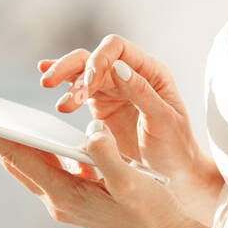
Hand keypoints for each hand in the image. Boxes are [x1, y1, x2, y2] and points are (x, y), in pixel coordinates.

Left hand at [0, 118, 185, 227]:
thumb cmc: (152, 212)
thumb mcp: (132, 183)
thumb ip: (108, 156)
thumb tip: (89, 130)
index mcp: (66, 193)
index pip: (19, 157)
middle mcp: (59, 199)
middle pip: (16, 161)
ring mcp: (66, 200)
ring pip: (29, 165)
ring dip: (10, 142)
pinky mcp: (77, 197)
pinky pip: (47, 168)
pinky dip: (36, 149)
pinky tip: (36, 135)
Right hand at [37, 36, 224, 223]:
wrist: (176, 178)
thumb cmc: (176, 149)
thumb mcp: (164, 121)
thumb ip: (142, 93)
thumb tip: (117, 67)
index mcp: (151, 73)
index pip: (118, 50)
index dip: (98, 60)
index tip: (86, 83)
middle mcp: (131, 76)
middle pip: (95, 56)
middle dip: (72, 67)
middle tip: (51, 83)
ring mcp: (115, 90)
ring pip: (83, 71)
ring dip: (65, 78)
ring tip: (51, 92)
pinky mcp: (102, 106)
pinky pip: (80, 90)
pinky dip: (65, 86)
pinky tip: (50, 85)